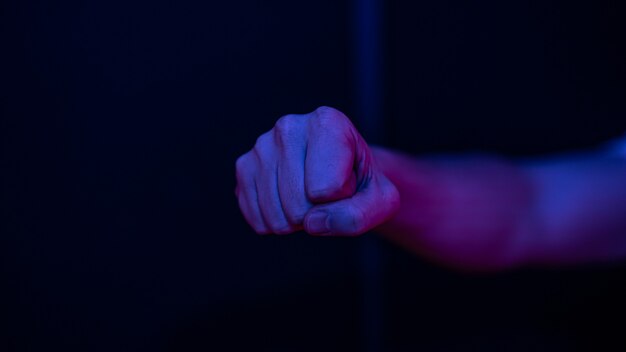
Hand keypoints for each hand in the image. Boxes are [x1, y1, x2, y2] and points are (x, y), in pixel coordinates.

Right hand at [235, 106, 399, 235]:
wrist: (343, 173)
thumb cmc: (362, 183)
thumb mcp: (381, 201)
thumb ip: (357, 216)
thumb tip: (312, 223)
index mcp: (327, 122)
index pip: (328, 188)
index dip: (344, 197)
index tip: (349, 179)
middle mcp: (289, 126)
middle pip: (299, 205)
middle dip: (319, 212)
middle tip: (329, 192)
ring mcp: (261, 146)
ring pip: (277, 216)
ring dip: (299, 221)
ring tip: (311, 194)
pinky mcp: (244, 167)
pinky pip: (258, 219)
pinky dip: (278, 223)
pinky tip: (290, 201)